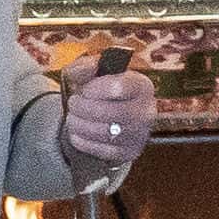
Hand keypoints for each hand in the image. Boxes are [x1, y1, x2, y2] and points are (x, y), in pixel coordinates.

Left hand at [60, 51, 157, 166]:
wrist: (105, 118)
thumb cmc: (99, 92)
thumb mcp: (89, 73)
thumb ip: (84, 66)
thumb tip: (89, 66)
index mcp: (141, 85)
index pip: (120, 87)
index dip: (96, 89)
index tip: (84, 90)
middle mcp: (146, 110)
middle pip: (113, 112)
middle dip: (85, 108)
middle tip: (73, 104)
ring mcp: (140, 134)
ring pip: (107, 133)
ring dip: (82, 125)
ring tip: (72, 118)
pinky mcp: (130, 152)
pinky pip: (104, 151)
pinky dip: (84, 142)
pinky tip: (76, 133)